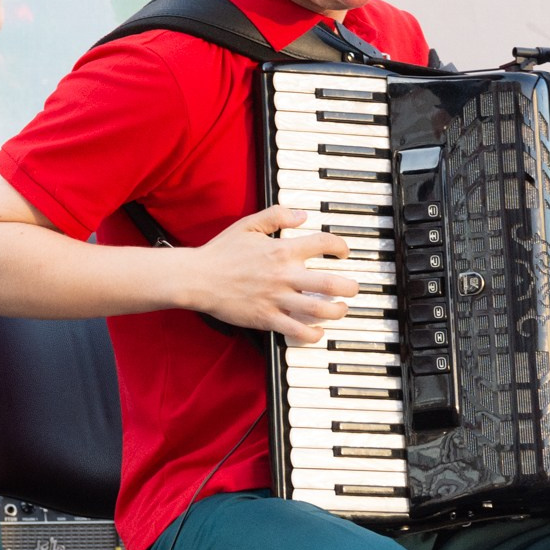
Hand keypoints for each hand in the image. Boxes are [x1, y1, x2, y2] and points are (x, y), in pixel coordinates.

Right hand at [182, 205, 358, 343]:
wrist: (197, 277)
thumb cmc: (221, 252)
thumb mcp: (247, 225)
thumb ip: (276, 216)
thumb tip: (303, 215)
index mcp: (281, 250)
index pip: (323, 243)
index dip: (340, 246)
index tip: (343, 252)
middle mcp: (283, 275)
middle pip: (331, 283)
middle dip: (351, 287)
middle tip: (353, 288)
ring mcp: (276, 298)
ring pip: (320, 310)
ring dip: (337, 311)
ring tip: (339, 308)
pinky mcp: (267, 318)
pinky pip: (298, 331)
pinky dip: (314, 334)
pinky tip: (317, 331)